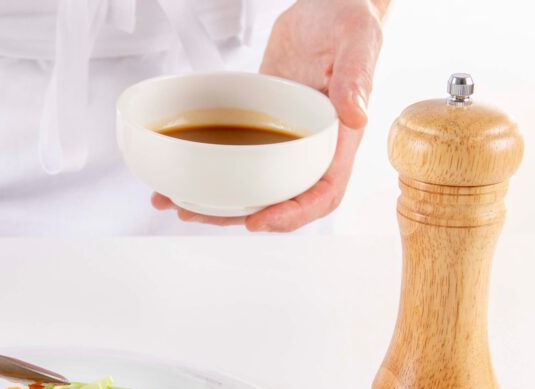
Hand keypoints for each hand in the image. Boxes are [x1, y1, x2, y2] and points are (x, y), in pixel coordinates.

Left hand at [153, 0, 383, 231]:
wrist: (324, 2)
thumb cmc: (350, 18)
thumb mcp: (357, 39)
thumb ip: (356, 76)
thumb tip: (355, 114)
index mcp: (340, 137)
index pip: (323, 192)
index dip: (293, 214)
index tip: (259, 221)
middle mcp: (310, 145)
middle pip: (279, 199)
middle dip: (238, 216)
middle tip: (197, 215)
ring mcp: (282, 137)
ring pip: (250, 184)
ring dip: (214, 201)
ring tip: (176, 204)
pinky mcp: (259, 124)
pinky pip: (233, 155)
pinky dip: (206, 169)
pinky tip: (177, 174)